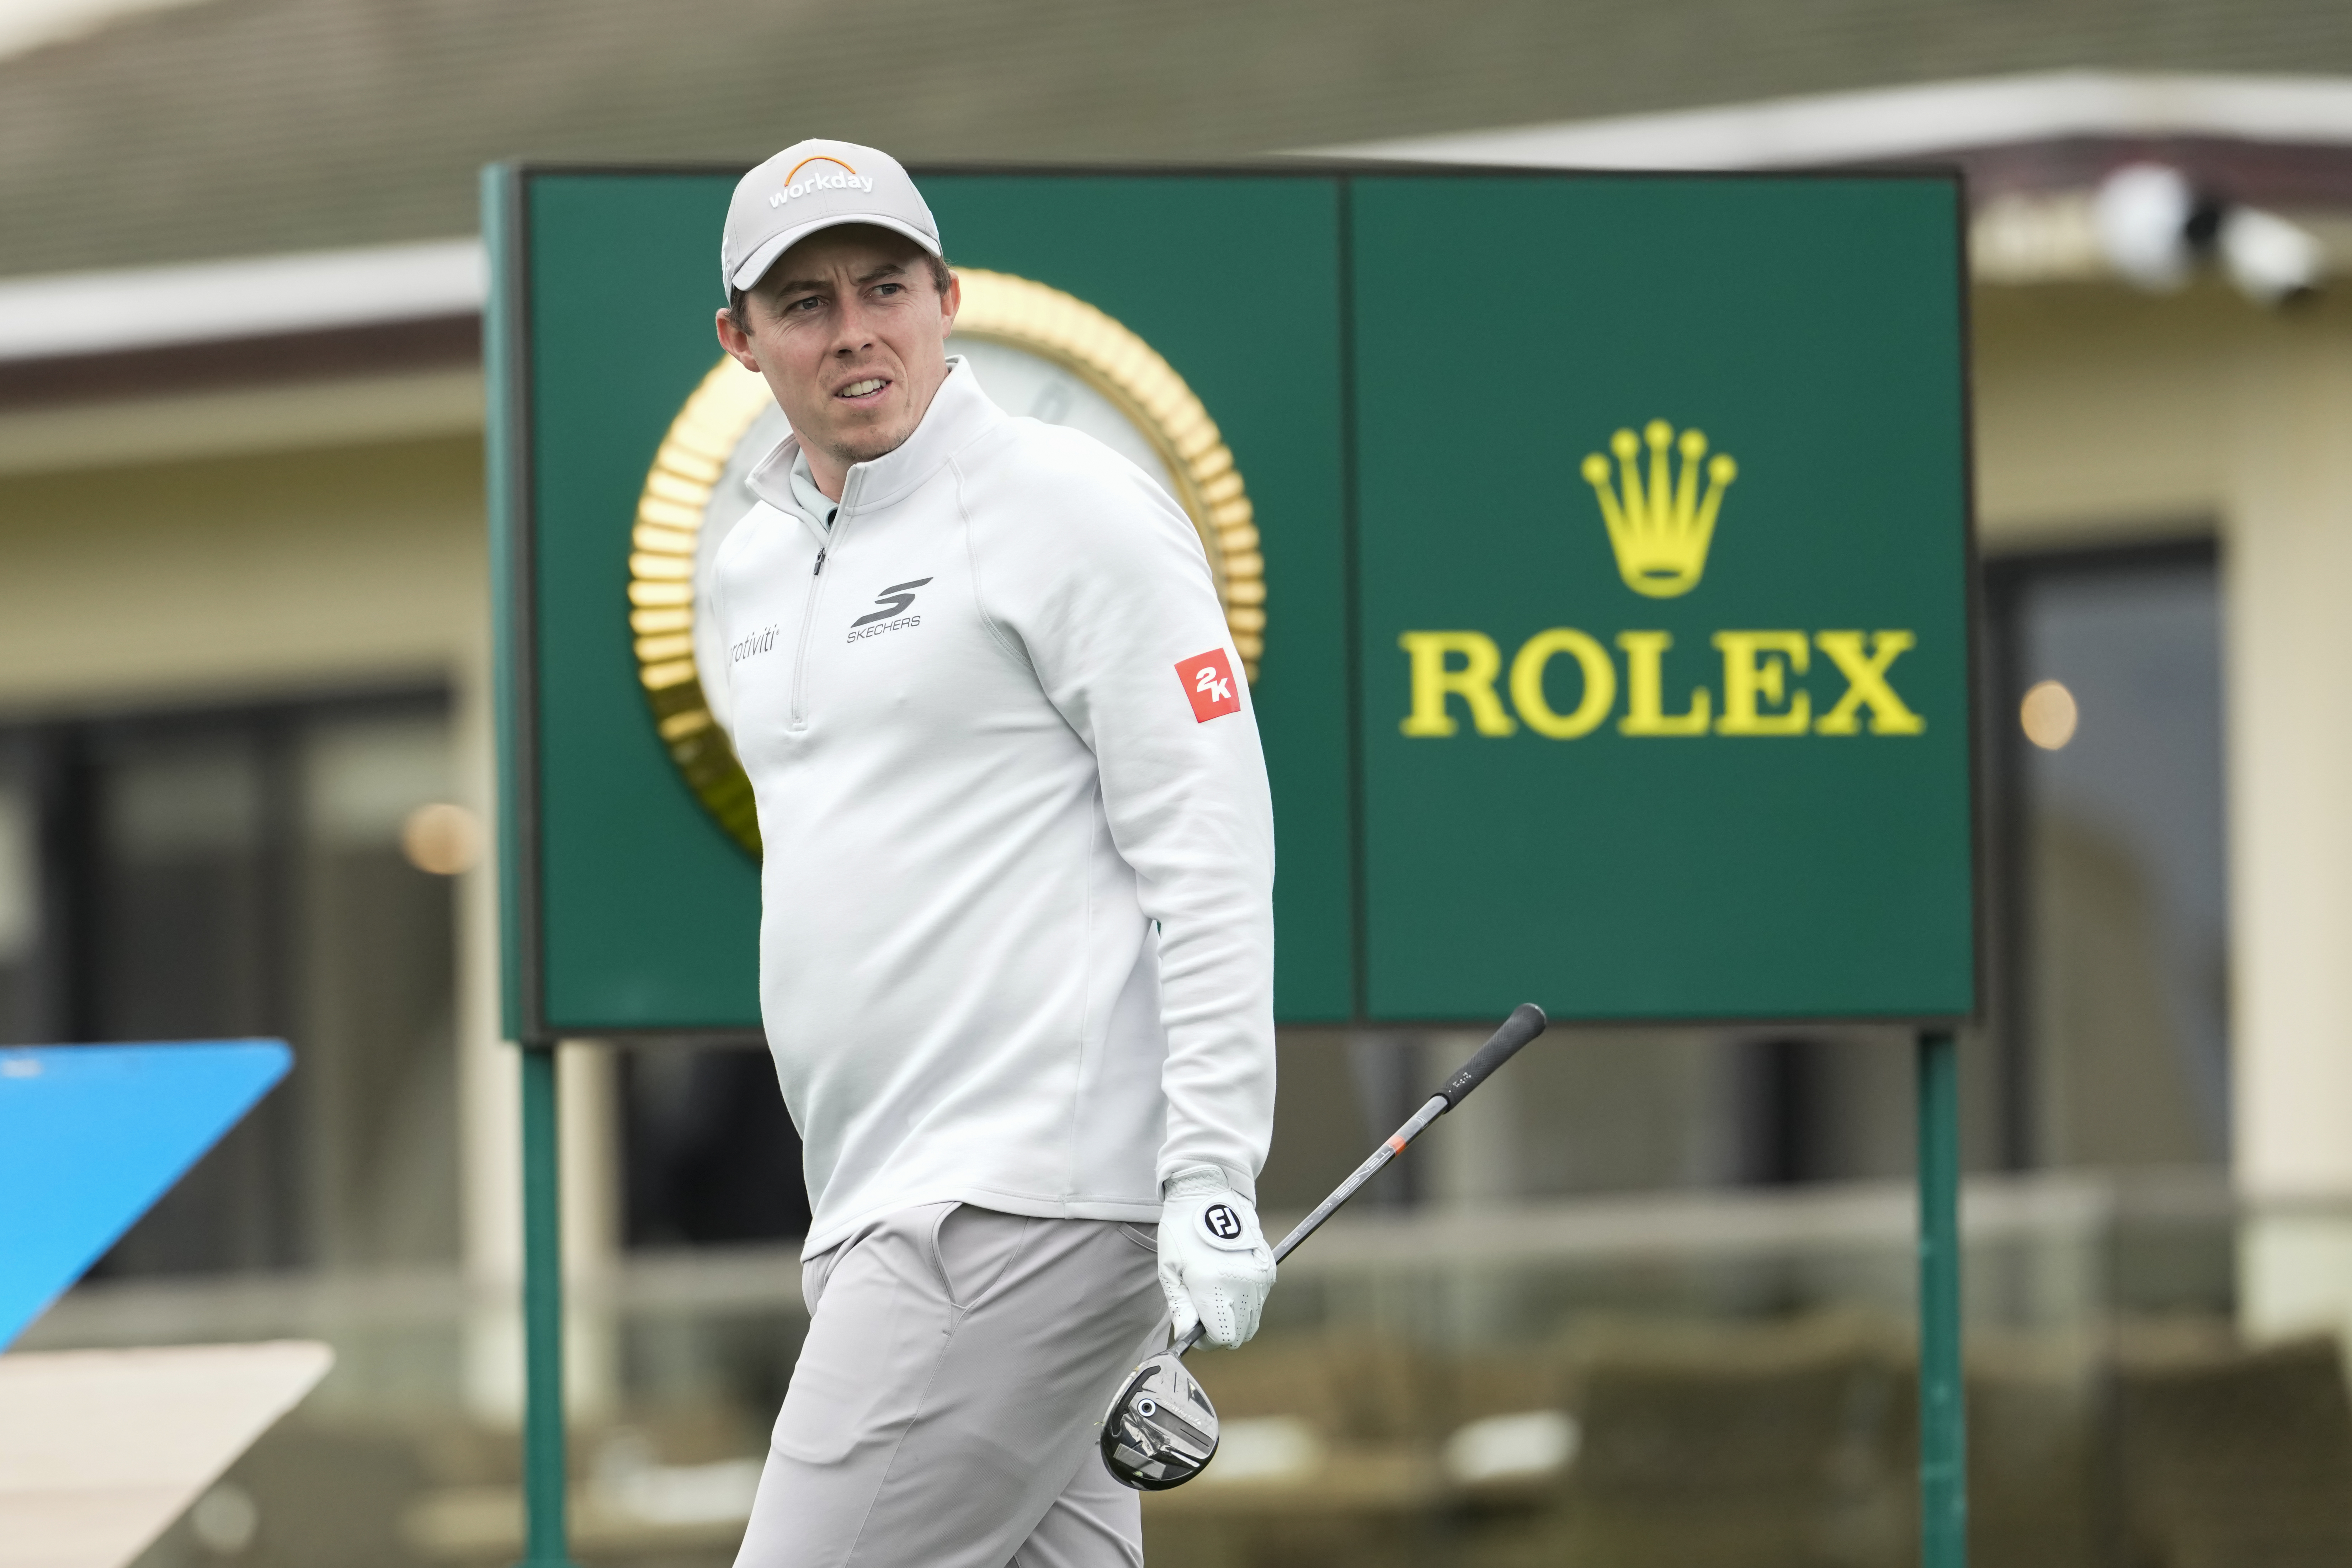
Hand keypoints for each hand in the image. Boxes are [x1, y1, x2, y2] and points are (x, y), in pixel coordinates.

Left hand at [1156, 1167, 1275, 1346]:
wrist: (1209, 1193)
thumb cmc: (1182, 1230)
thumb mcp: (1170, 1269)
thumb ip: (1180, 1306)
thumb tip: (1186, 1335)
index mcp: (1214, 1286)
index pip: (1221, 1337)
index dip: (1206, 1339)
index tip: (1194, 1328)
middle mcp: (1242, 1285)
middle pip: (1240, 1335)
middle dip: (1221, 1331)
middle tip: (1203, 1314)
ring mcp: (1259, 1278)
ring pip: (1252, 1320)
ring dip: (1234, 1318)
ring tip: (1214, 1293)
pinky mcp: (1268, 1269)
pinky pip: (1259, 1301)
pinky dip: (1245, 1302)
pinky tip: (1228, 1281)